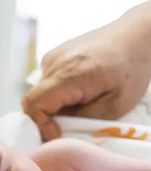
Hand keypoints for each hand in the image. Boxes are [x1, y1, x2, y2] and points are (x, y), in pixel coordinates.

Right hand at [22, 20, 150, 140]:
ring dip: (54, 105)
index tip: (56, 134)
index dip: (40, 124)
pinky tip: (78, 90)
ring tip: (79, 104)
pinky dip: (57, 93)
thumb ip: (82, 121)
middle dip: (47, 118)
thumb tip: (58, 131)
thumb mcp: (115, 106)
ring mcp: (52, 58)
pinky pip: (46, 84)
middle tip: (69, 124)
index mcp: (70, 74)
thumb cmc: (132, 68)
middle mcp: (55, 63)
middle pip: (34, 101)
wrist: (136, 36)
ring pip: (39, 94)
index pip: (34, 104)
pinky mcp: (53, 56)